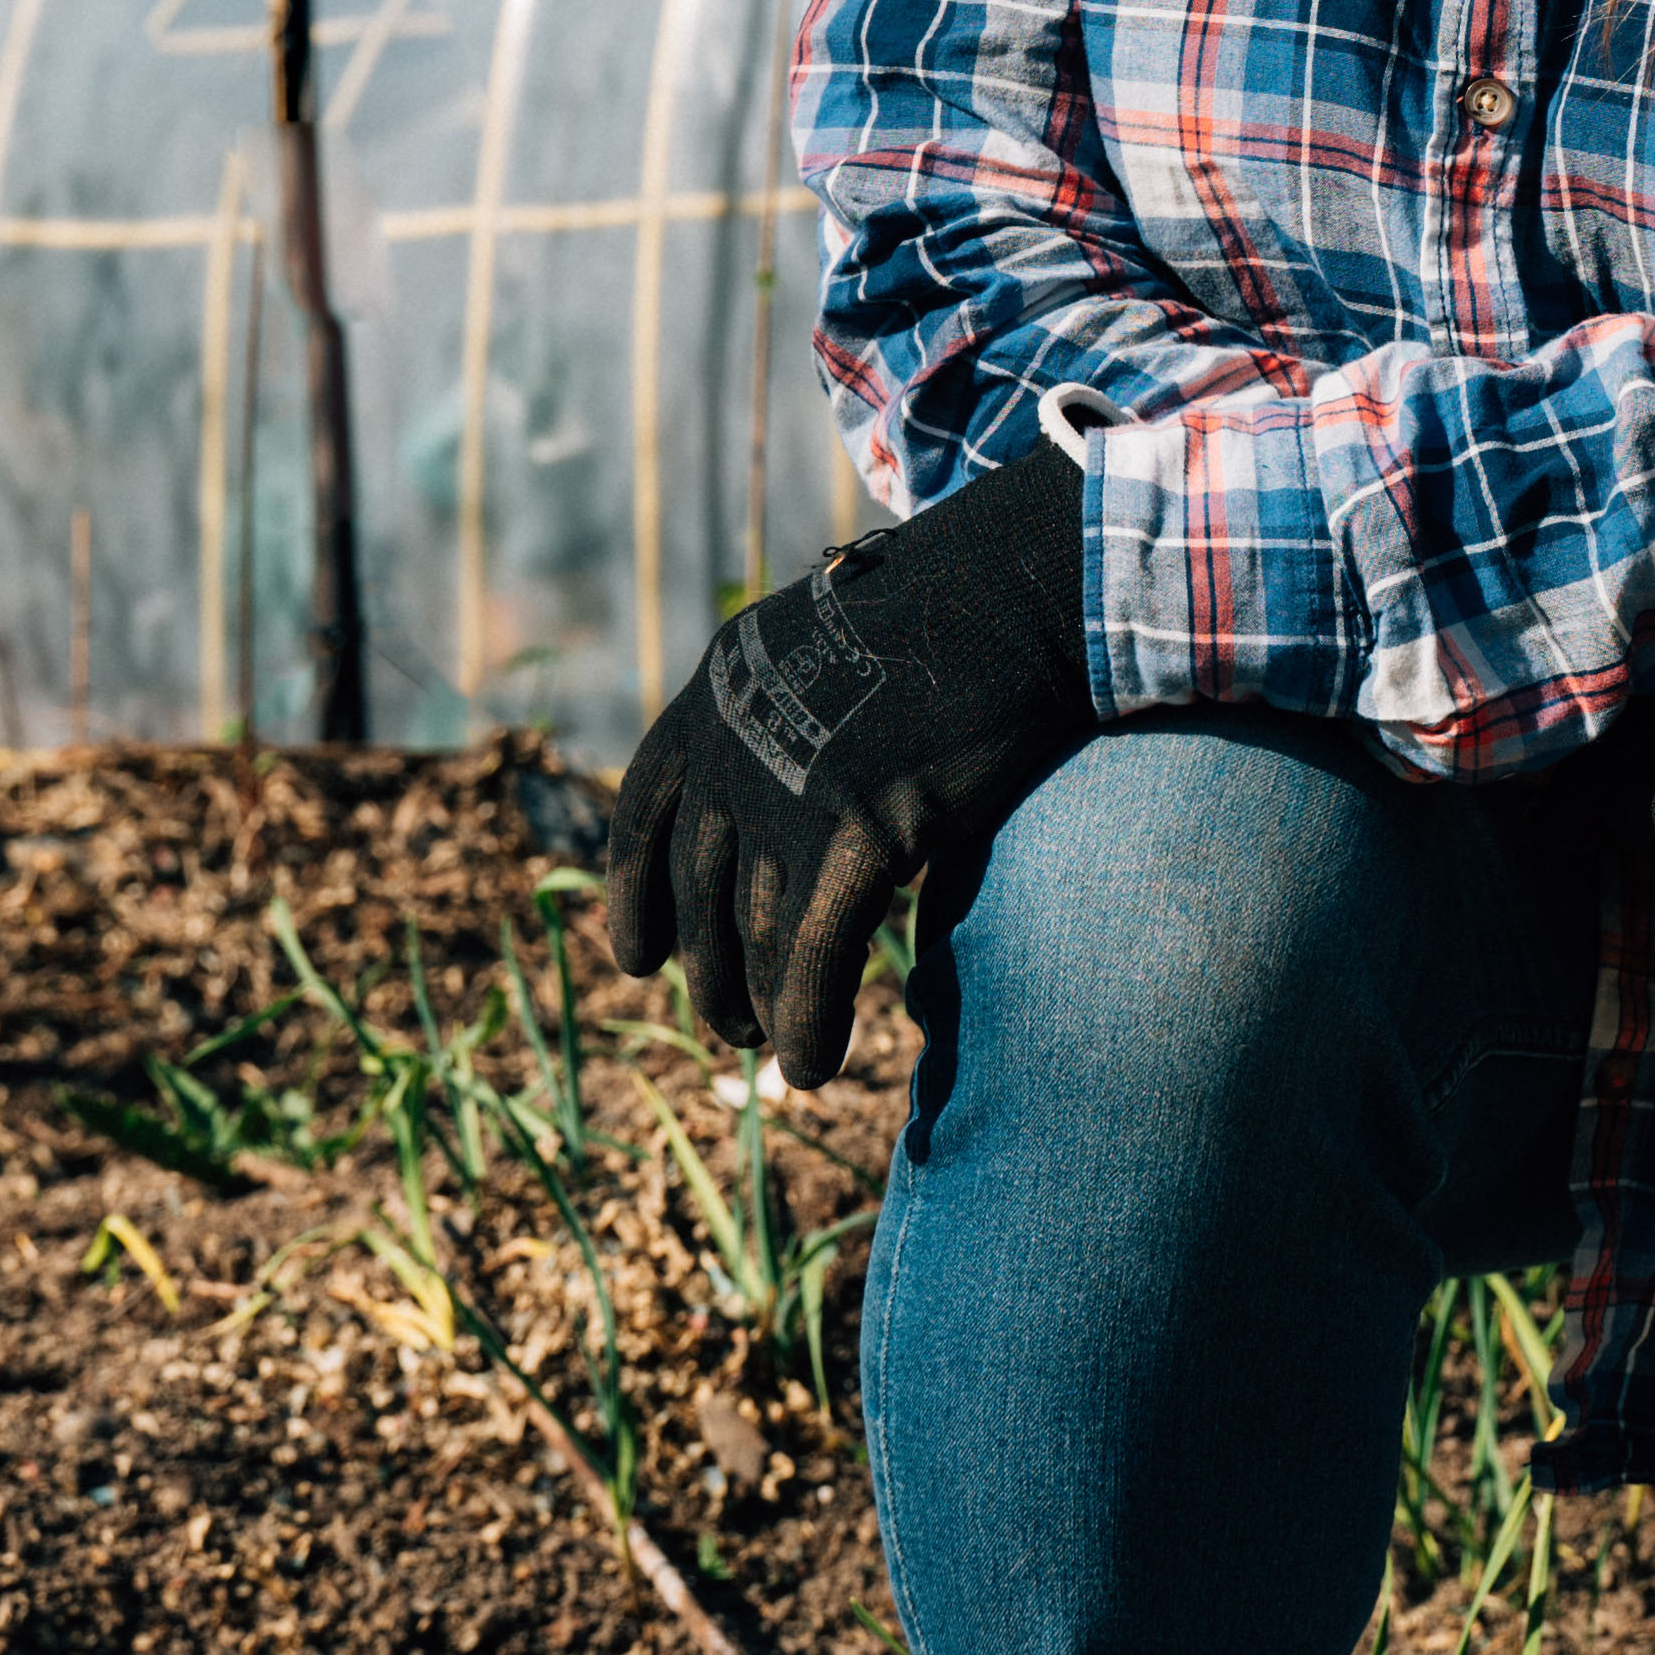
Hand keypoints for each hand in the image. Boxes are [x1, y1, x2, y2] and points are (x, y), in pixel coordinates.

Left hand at [593, 438, 1099, 1081]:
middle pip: (694, 890)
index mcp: (714, 692)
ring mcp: (788, 785)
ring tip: (775, 1053)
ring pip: (750, 936)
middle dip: (705, 972)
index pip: (642, 813)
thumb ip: (790, 723)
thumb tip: (788, 803)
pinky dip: (808, 1023)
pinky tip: (816, 1067)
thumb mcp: (830, 651)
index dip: (634, 897)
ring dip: (757, 1008)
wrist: (1020, 586)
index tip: (638, 960)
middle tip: (728, 1025)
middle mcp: (730, 740)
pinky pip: (813, 957)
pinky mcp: (858, 828)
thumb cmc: (953, 622)